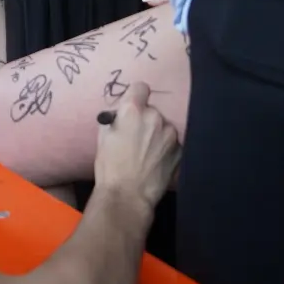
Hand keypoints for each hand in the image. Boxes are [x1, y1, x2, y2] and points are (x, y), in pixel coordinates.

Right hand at [93, 81, 180, 212]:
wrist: (128, 195)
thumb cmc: (109, 166)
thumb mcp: (103, 137)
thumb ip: (115, 119)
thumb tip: (122, 114)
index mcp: (132, 110)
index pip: (140, 87)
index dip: (136, 96)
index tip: (134, 106)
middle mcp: (154, 116)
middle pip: (152, 110)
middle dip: (145, 120)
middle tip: (137, 138)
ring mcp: (170, 133)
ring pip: (163, 126)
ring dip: (157, 134)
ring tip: (148, 153)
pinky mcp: (179, 149)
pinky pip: (172, 142)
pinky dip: (165, 148)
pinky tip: (157, 161)